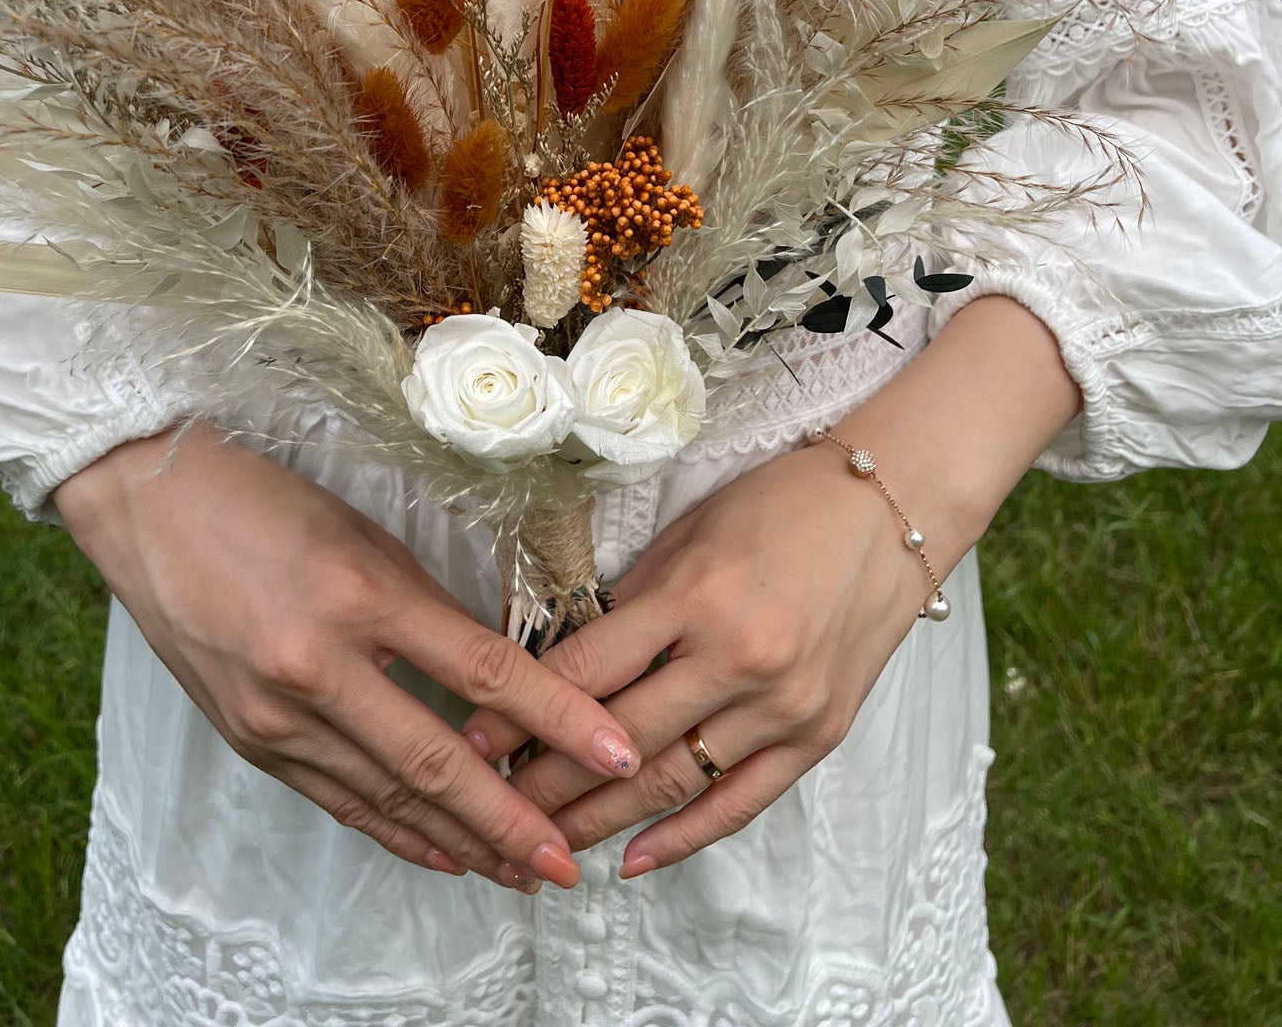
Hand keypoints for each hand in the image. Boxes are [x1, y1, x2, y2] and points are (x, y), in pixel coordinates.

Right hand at [56, 422, 640, 891]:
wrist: (146, 504)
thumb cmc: (264, 500)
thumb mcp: (364, 533)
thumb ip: (427, 607)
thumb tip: (496, 672)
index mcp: (360, 594)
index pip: (482, 670)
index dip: (557, 718)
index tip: (618, 749)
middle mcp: (317, 664)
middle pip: (436, 759)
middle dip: (511, 818)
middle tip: (570, 860)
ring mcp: (275, 711)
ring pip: (387, 795)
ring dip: (461, 840)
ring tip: (521, 871)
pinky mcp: (249, 738)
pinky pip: (337, 797)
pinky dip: (394, 830)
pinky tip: (441, 852)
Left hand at [463, 295, 1078, 876]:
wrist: (891, 513)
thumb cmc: (780, 506)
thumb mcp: (689, 534)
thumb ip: (633, 601)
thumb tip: (565, 664)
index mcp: (696, 596)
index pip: (588, 670)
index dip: (522, 709)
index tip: (475, 735)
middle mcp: (738, 658)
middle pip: (620, 740)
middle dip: (547, 777)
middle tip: (491, 801)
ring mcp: (782, 705)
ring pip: (673, 783)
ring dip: (602, 818)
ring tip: (546, 837)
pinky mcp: (817, 735)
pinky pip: (741, 803)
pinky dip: (685, 838)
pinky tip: (634, 859)